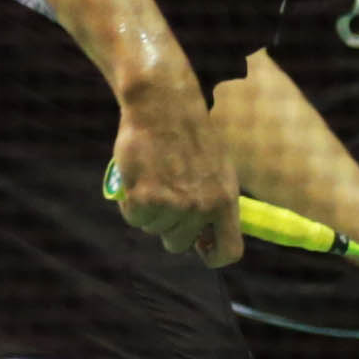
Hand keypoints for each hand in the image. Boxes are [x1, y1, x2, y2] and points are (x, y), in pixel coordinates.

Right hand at [107, 77, 242, 265]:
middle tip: (164, 197)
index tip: (199, 246)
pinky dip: (130, 203)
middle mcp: (202, 207)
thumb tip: (208, 235)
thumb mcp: (219, 169)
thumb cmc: (189, 134)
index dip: (211, 254)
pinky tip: (137, 178)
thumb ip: (215, 202)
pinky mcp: (145, 198)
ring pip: (153, 230)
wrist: (163, 104)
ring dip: (148, 211)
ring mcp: (174, 205)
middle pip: (179, 243)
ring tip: (152, 179)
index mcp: (226, 200)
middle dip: (169, 226)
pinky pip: (134, 218)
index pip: (228, 251)